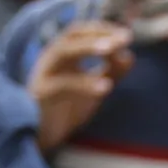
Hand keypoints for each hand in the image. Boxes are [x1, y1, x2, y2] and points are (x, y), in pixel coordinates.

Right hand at [28, 19, 130, 148]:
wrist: (38, 137)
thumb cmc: (63, 109)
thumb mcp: (91, 88)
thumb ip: (109, 72)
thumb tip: (129, 56)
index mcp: (62, 55)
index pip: (81, 32)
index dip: (103, 29)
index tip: (127, 35)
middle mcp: (50, 59)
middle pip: (71, 36)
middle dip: (99, 34)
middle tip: (125, 38)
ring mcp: (44, 74)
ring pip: (62, 52)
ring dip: (88, 47)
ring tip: (113, 49)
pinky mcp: (41, 95)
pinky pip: (62, 84)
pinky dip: (84, 83)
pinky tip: (106, 87)